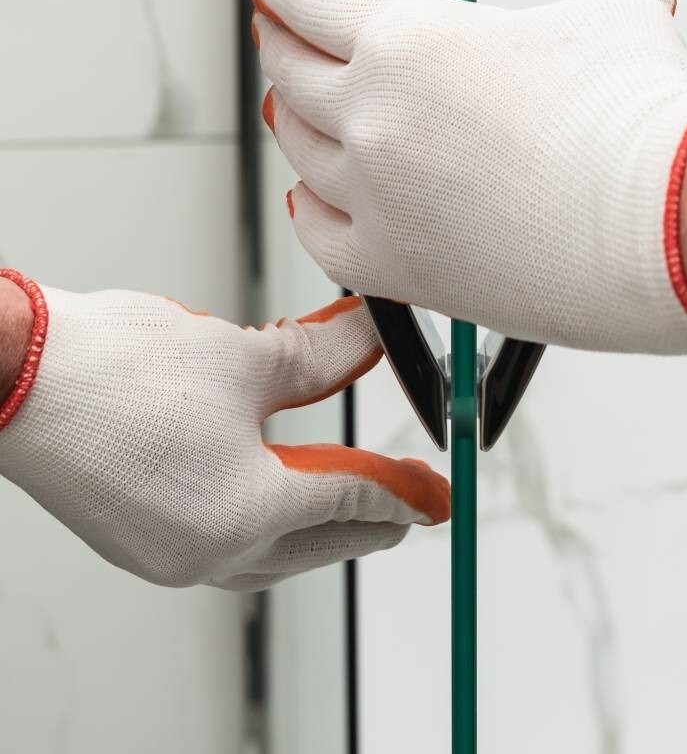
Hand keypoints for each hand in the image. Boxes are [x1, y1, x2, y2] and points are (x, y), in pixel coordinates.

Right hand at [0, 275, 447, 589]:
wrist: (14, 375)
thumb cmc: (113, 368)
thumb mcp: (245, 355)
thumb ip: (323, 356)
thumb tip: (371, 340)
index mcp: (241, 514)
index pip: (347, 502)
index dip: (400, 488)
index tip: (435, 490)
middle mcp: (204, 551)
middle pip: (314, 544)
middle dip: (367, 521)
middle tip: (410, 506)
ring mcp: (164, 553)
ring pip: (269, 555)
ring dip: (315, 527)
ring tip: (352, 503)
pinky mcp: (136, 539)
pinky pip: (223, 545)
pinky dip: (263, 521)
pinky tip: (274, 491)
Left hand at [250, 0, 686, 354]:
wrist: (667, 224)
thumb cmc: (639, 121)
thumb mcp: (619, 14)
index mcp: (409, 39)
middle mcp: (376, 117)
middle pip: (288, 68)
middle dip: (282, 39)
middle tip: (284, 28)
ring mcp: (379, 198)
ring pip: (298, 150)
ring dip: (296, 119)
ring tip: (304, 106)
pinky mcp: (400, 268)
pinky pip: (320, 234)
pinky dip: (311, 208)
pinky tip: (315, 197)